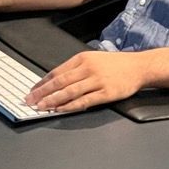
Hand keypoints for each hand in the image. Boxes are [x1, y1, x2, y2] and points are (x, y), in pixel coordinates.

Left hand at [24, 50, 144, 111]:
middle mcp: (88, 68)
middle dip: (42, 93)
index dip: (42, 83)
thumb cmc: (116, 64)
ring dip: (53, 100)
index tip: (32, 91)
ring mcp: (97, 80)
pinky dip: (70, 106)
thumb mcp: (93, 59)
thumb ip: (75, 69)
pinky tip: (61, 110)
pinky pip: (84, 101)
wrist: (138, 67)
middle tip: (30, 101)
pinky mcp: (106, 93)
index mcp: (82, 59)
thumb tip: (55, 81)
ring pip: (69, 91)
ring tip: (41, 107)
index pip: (56, 72)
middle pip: (60, 82)